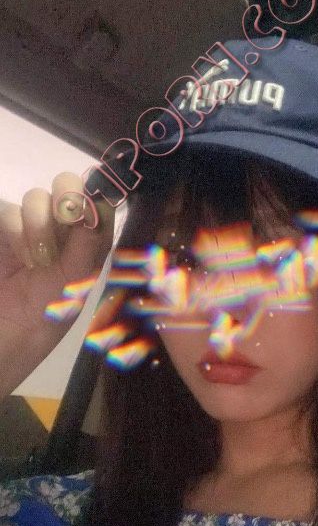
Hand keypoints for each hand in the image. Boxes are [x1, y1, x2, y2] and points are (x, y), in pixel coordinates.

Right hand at [0, 172, 115, 396]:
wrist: (5, 336)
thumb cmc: (46, 318)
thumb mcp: (74, 284)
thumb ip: (86, 244)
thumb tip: (99, 205)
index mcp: (88, 244)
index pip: (99, 204)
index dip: (96, 198)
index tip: (90, 208)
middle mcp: (62, 232)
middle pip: (67, 188)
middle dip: (67, 198)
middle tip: (65, 215)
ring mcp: (29, 229)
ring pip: (36, 199)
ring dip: (38, 225)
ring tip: (36, 261)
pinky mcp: (3, 233)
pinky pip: (7, 211)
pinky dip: (15, 230)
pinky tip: (20, 257)